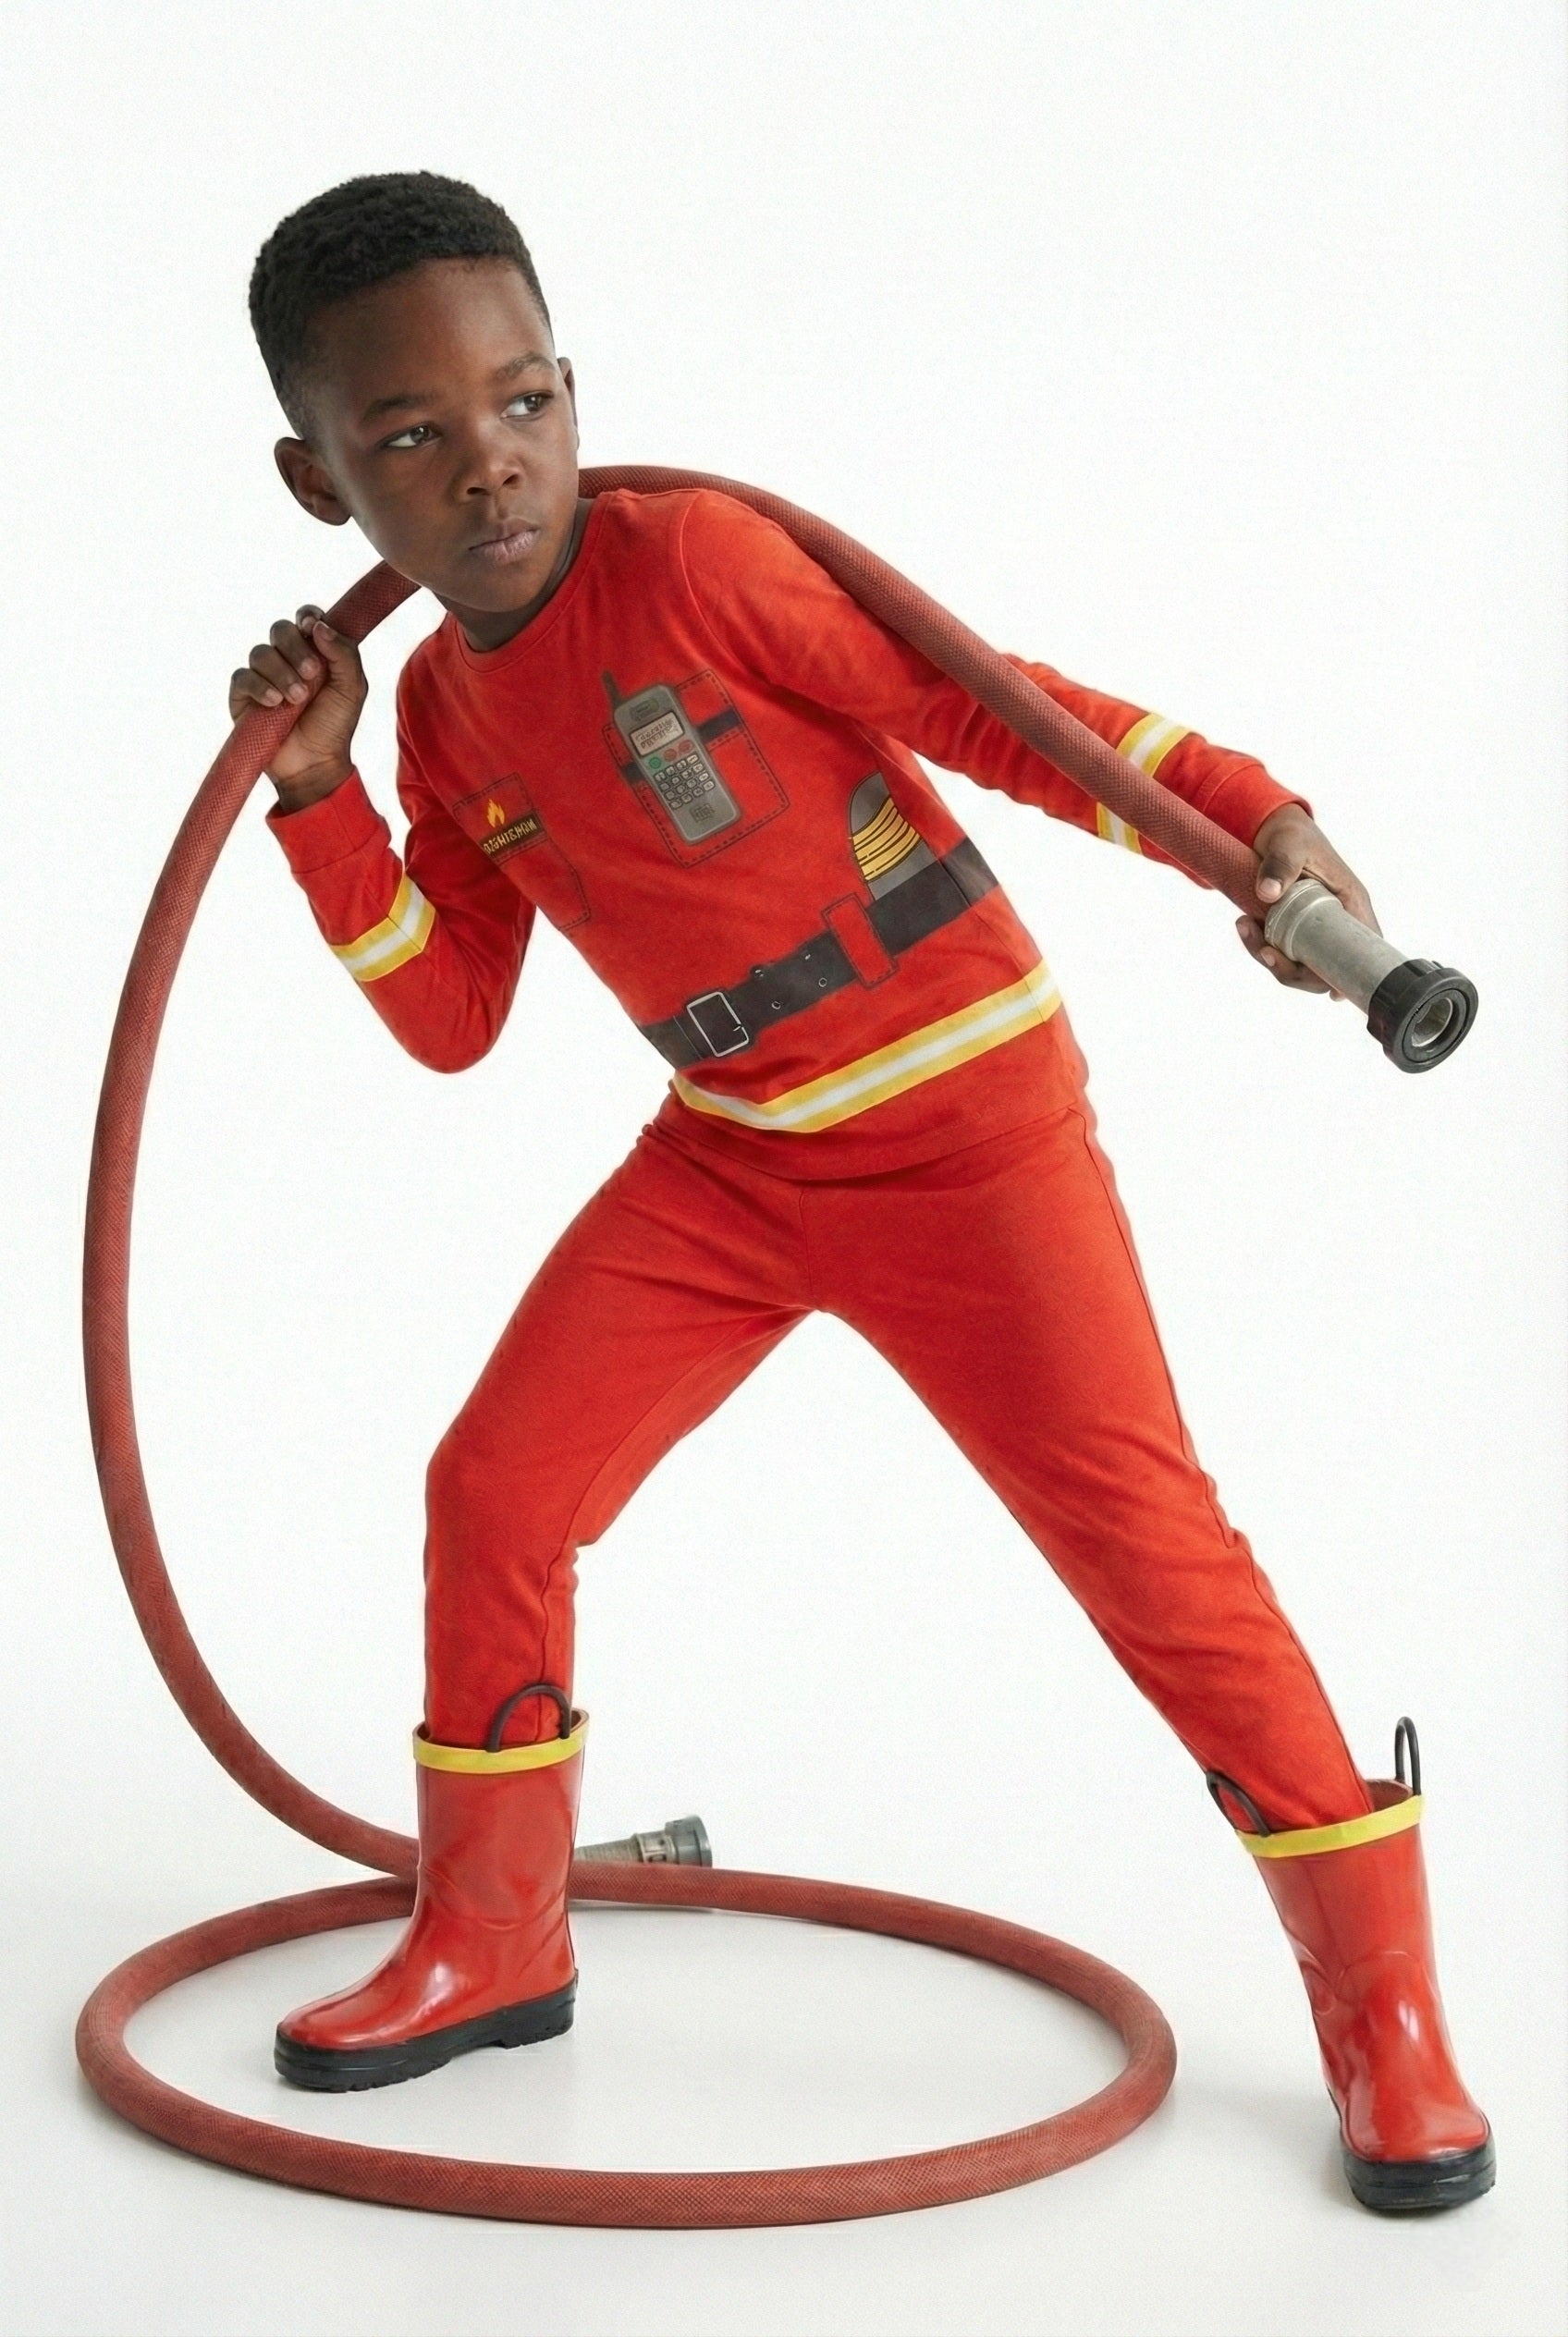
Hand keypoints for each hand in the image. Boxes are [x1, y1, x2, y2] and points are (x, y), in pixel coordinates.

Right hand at [228, 605, 367, 807]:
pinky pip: (243, 676)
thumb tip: (318, 626)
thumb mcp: (351, 688)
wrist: (315, 763)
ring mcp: (263, 675)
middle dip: (295, 647)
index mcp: (314, 652)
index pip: (305, 619)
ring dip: (281, 673)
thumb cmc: (335, 726)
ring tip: (297, 699)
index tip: (312, 628)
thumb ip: (344, 654)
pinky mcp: (243, 695)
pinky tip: (274, 703)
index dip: (307, 617)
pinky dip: (259, 686)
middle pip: (280, 629)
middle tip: (311, 674)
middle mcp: (286, 659)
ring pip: (261, 652)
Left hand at [1236, 804, 1380, 995]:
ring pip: (1300, 966)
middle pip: (1327, 968)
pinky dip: (1261, 947)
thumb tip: (1268, 894)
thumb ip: (1281, 864)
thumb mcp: (1289, 843)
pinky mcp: (1294, 931)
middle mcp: (1337, 921)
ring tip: (1244, 927)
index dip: (1354, 974)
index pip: (1366, 947)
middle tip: (1264, 952)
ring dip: (1270, 958)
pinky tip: (1245, 927)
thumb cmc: (1291, 834)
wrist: (1271, 830)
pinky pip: (1282, 953)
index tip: (1333, 993)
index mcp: (1351, 902)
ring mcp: (1314, 929)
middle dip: (1293, 971)